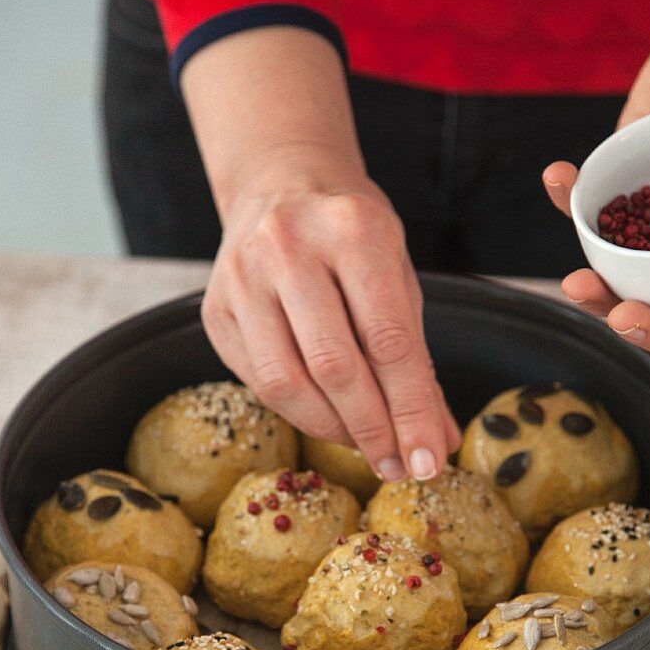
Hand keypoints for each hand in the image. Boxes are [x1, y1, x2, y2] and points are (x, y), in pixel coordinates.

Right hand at [201, 155, 458, 480]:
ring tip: (366, 447)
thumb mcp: (397, 277)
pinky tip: (329, 419)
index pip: (389, 340)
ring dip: (334, 429)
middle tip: (398, 465)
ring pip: (287, 383)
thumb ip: (417, 357)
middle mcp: (289, 247)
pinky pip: (258, 381)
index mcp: (353, 229)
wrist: (280, 183)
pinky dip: (300, 412)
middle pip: (335, 367)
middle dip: (373, 429)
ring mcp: (242, 277)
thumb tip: (435, 440)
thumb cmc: (350, 234)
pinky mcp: (214, 308)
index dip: (411, 409)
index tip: (429, 459)